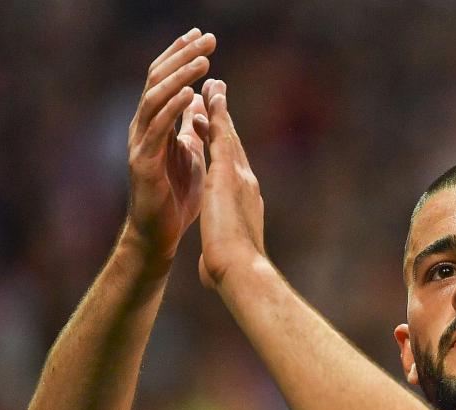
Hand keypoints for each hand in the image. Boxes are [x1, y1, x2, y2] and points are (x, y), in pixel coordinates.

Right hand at [124, 28, 215, 261]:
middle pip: (158, 80)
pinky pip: (156, 129)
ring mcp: (140, 144)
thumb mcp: (190, 151)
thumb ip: (192, 124)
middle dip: (183, 57)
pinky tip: (189, 94)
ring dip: (180, 77)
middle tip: (208, 39)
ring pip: (155, 99)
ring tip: (202, 61)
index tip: (203, 35)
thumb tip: (203, 98)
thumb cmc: (176, 195)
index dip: (182, 55)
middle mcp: (143, 127)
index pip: (166, 78)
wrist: (160, 234)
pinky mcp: (142, 163)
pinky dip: (172, 109)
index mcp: (155, 123)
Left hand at [198, 79, 266, 288]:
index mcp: (245, 203)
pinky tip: (209, 97)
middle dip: (224, 120)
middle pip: (233, 144)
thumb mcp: (220, 261)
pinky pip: (220, 136)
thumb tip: (209, 278)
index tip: (217, 133)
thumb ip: (215, 259)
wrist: (240, 268)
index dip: (225, 149)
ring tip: (212, 87)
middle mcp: (246, 183)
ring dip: (219, 109)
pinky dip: (215, 115)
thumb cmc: (232, 271)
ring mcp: (239, 175)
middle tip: (218, 96)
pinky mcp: (227, 172)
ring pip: (228, 134)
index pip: (232, 169)